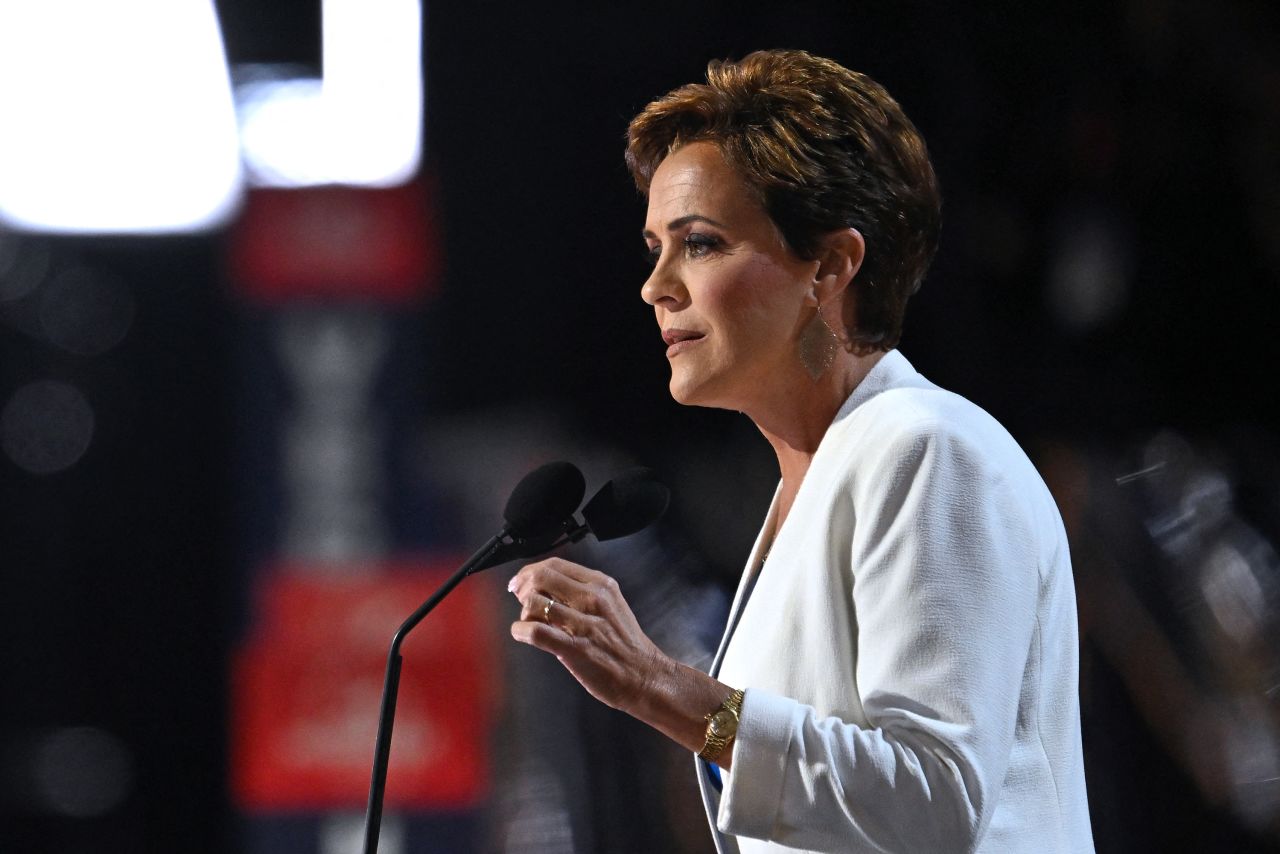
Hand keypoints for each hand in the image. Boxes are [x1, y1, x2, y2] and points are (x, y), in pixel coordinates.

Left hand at [508, 557, 665, 714]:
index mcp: (601, 584)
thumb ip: (582, 591)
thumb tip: (545, 584)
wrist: (643, 675)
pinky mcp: (575, 648)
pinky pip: (536, 632)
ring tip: (529, 622)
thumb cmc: (624, 643)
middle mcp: (593, 599)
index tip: (522, 581)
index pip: (555, 564)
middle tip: (518, 597)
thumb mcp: (610, 604)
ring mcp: (584, 624)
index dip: (531, 571)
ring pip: (535, 603)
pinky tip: (523, 634)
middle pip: (541, 578)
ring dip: (524, 612)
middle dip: (522, 586)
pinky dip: (521, 631)